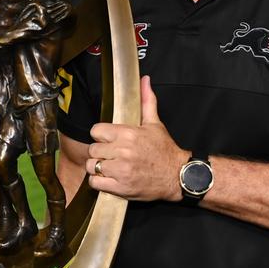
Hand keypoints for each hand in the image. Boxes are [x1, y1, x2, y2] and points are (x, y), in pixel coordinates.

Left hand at [85, 76, 186, 201]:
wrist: (177, 175)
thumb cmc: (165, 150)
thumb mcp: (155, 124)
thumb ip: (147, 101)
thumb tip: (144, 80)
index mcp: (128, 134)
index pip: (96, 131)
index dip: (101, 136)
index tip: (108, 141)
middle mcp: (123, 151)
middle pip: (93, 149)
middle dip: (100, 152)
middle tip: (110, 155)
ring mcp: (121, 170)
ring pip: (92, 166)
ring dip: (98, 167)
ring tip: (109, 167)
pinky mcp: (120, 187)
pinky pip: (95, 182)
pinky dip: (99, 182)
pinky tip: (109, 178)